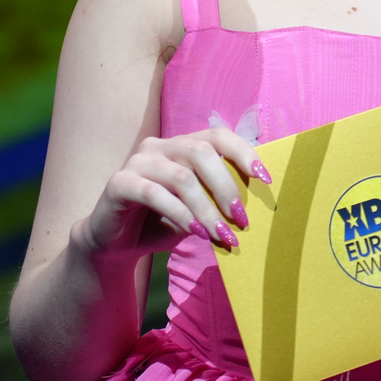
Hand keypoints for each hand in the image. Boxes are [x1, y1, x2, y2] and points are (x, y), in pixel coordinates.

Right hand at [70, 125, 267, 261]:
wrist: (116, 244)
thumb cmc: (161, 224)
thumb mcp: (197, 211)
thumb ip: (217, 201)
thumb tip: (254, 208)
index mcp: (181, 146)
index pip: (217, 136)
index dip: (243, 152)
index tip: (265, 178)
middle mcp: (159, 147)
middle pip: (201, 151)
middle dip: (227, 187)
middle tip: (241, 219)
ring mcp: (137, 162)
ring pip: (181, 177)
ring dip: (207, 209)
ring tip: (222, 235)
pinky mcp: (119, 183)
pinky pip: (155, 194)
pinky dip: (180, 214)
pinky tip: (194, 232)